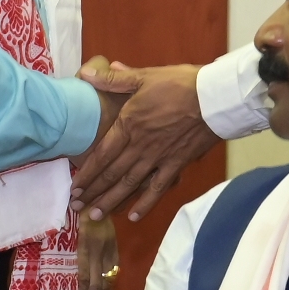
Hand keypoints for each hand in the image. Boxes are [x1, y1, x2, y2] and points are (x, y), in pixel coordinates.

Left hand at [70, 58, 216, 221]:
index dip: (86, 173)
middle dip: (93, 192)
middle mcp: (139, 146)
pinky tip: (134, 216)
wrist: (214, 98)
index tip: (74, 187)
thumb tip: (85, 72)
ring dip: (111, 201)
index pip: (102, 154)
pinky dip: (145, 203)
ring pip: (130, 184)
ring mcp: (158, 158)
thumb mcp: (144, 76)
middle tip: (76, 206)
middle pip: (112, 174)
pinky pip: (158, 188)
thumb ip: (113, 79)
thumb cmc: (179, 84)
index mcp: (129, 125)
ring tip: (96, 215)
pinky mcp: (176, 164)